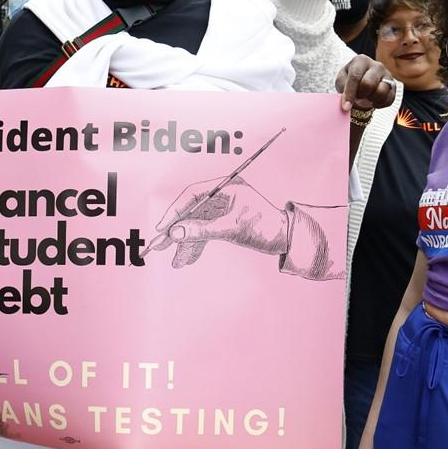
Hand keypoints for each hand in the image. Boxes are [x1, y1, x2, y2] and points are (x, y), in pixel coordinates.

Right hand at [149, 176, 286, 267]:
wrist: (288, 240)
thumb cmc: (266, 227)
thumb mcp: (232, 229)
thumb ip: (202, 230)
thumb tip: (175, 233)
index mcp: (226, 187)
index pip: (193, 194)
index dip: (175, 210)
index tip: (163, 227)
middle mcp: (222, 196)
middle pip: (192, 211)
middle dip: (177, 231)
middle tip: (160, 245)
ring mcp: (223, 210)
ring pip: (197, 225)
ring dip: (186, 243)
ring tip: (176, 262)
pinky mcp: (225, 223)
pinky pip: (205, 233)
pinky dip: (197, 245)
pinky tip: (187, 258)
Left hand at [336, 55, 395, 110]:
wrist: (363, 85)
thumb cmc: (350, 82)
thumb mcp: (342, 81)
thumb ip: (343, 88)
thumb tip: (347, 101)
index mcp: (361, 60)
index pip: (355, 76)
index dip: (350, 93)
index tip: (345, 106)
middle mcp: (377, 65)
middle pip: (368, 84)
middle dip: (360, 94)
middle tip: (357, 96)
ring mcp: (387, 75)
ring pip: (381, 92)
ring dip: (371, 99)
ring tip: (366, 97)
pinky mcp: (393, 87)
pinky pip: (388, 99)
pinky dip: (378, 104)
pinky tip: (373, 101)